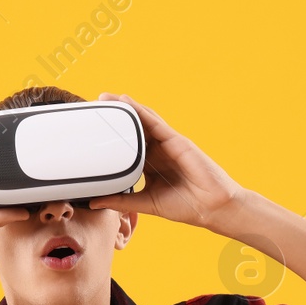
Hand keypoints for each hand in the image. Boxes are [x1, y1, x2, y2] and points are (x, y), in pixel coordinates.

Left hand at [88, 93, 244, 232]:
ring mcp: (167, 144)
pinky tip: (128, 102)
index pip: (127, 146)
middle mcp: (158, 151)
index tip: (93, 129)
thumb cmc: (185, 206)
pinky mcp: (177, 141)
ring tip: (107, 97)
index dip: (112, 136)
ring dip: (125, 107)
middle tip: (95, 105)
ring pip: (143, 120)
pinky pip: (156, 123)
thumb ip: (121, 201)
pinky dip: (141, 112)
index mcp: (150, 165)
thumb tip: (94, 202)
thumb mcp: (146, 203)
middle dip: (116, 116)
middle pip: (133, 129)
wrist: (212, 207)